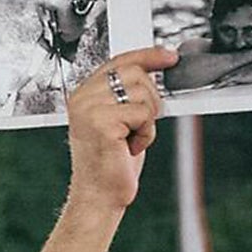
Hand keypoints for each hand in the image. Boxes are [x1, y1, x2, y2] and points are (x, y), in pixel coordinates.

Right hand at [64, 47, 177, 213]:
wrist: (99, 196)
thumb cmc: (111, 162)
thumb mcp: (120, 121)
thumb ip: (127, 94)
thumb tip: (154, 70)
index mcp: (84, 94)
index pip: (119, 61)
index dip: (147, 56)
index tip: (169, 56)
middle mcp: (82, 98)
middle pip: (134, 73)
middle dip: (149, 99)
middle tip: (139, 125)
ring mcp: (90, 109)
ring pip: (142, 93)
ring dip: (147, 120)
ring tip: (131, 139)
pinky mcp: (102, 123)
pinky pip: (142, 114)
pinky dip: (146, 133)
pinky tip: (130, 147)